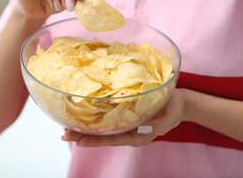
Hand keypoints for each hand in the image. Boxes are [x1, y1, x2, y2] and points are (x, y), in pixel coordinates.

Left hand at [61, 89, 185, 146]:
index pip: (114, 140)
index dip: (96, 140)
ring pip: (104, 129)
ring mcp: (127, 125)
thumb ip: (160, 125)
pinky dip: (94, 118)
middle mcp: (130, 132)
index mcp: (139, 135)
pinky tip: (82, 115)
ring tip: (67, 126)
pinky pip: (108, 119)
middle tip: (64, 134)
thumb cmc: (174, 109)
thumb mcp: (171, 117)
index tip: (78, 140)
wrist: (178, 102)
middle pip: (104, 136)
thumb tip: (148, 131)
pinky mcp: (126, 115)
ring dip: (85, 127)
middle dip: (83, 135)